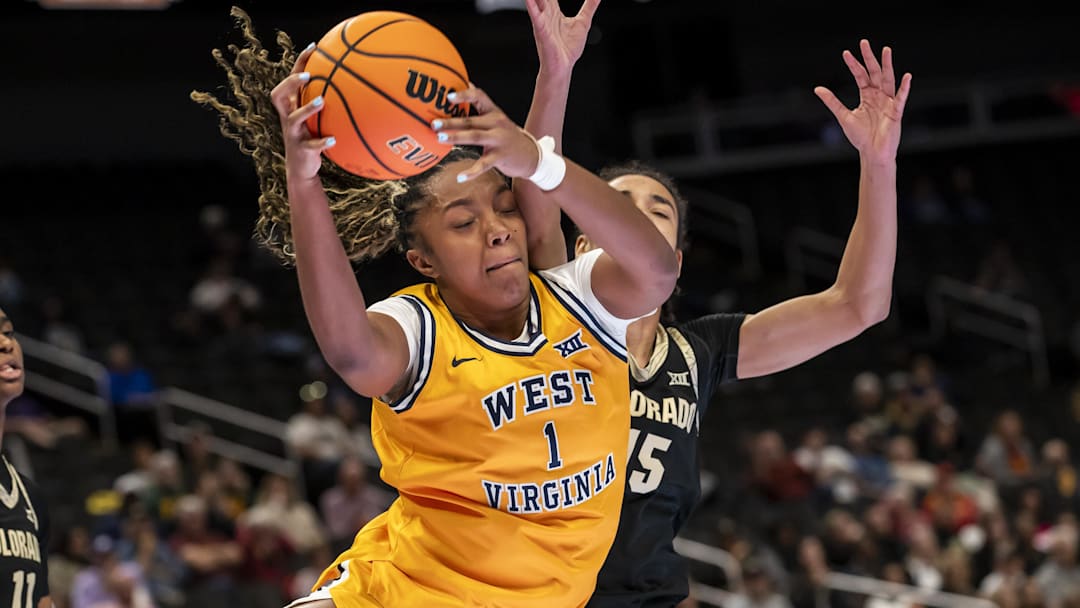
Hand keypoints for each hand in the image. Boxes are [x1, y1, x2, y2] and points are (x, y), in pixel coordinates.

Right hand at [269, 43, 335, 182]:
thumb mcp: (320, 120)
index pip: (292, 80)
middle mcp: (289, 118)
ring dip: (307, 109)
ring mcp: (293, 134)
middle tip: (308, 76)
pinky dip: (322, 143)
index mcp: (293, 107)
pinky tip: (334, 140)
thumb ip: (330, 104)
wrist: (303, 169)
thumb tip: (360, 86)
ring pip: (294, 118)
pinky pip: (310, 145)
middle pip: (279, 95)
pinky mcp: (301, 150)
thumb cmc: (314, 138)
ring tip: (321, 102)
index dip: (300, 63)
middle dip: (292, 83)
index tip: (314, 47)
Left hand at [432, 85, 541, 182]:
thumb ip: (481, 106)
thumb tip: (466, 84)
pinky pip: (483, 165)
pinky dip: (472, 172)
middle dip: (451, 121)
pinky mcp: (500, 157)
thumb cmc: (508, 136)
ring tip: (439, 138)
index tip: (447, 96)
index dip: (463, 95)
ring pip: (475, 137)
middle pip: (471, 120)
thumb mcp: (497, 118)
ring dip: (456, 137)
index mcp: (494, 112)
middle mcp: (497, 123)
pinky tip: (460, 178)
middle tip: (434, 123)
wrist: (532, 155)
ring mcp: (499, 140)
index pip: (479, 96)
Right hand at [526, 0, 600, 76]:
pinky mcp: (542, 34)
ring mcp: (542, 23)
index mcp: (553, 11)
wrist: (563, 67)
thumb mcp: (583, 22)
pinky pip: (536, 20)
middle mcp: (546, 14)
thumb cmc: (568, 48)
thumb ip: (589, 5)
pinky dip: (533, 9)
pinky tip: (529, 1)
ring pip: (536, 2)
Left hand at [814, 39, 911, 163]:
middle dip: (869, 58)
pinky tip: (906, 76)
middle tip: (864, 42)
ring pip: (888, 79)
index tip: (845, 53)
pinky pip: (900, 98)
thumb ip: (832, 101)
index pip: (860, 76)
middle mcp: (878, 96)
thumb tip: (818, 88)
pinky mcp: (896, 112)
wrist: (872, 153)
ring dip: (887, 65)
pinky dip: (904, 88)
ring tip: (885, 50)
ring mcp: (888, 102)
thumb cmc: (860, 137)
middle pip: (874, 73)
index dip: (853, 65)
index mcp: (867, 96)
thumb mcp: (843, 116)